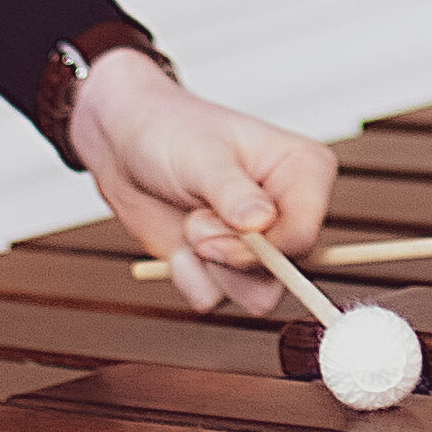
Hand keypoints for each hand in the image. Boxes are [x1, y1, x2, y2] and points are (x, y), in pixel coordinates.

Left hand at [66, 49, 332, 315]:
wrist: (127, 145)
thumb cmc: (170, 132)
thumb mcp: (201, 156)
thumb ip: (232, 192)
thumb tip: (261, 223)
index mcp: (304, 173)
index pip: (303, 235)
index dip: (261, 250)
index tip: (212, 237)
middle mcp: (290, 213)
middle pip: (283, 272)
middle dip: (229, 257)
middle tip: (194, 223)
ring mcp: (261, 245)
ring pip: (253, 295)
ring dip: (209, 268)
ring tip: (189, 223)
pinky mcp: (228, 268)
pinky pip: (216, 299)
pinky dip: (189, 277)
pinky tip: (176, 245)